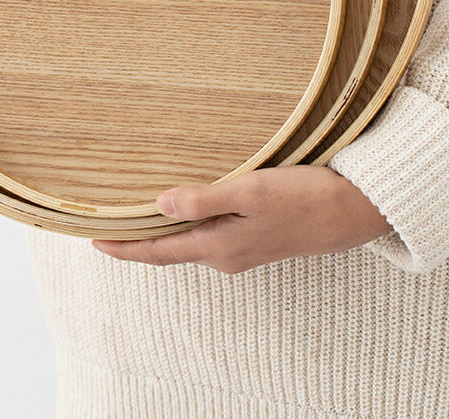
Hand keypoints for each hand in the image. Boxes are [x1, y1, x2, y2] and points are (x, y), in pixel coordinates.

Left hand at [92, 165, 390, 273]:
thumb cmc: (303, 198)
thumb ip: (204, 200)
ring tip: (138, 215)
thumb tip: (160, 204)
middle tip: (108, 227)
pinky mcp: (258, 236)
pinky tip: (187, 207)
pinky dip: (189, 223)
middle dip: (138, 242)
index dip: (125, 248)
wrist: (354, 211)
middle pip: (170, 250)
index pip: (159, 252)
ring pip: (190, 241)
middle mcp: (227, 255)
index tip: (94, 242)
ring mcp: (243, 248)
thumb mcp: (249, 193)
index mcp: (219, 247)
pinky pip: (210, 234)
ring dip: (163, 231)